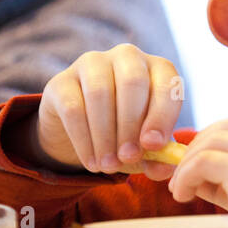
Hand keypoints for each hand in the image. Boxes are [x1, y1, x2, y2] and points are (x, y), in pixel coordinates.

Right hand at [35, 44, 185, 178]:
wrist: (81, 131)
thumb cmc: (126, 133)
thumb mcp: (145, 147)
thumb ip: (158, 158)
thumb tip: (166, 170)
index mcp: (157, 69)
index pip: (166, 83)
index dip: (162, 115)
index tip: (153, 146)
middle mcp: (127, 57)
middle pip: (132, 82)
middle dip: (131, 125)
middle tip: (128, 157)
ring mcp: (92, 64)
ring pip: (100, 93)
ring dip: (106, 136)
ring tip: (109, 165)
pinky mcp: (61, 80)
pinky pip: (73, 108)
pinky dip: (84, 139)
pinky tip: (91, 161)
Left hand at [166, 113, 227, 227]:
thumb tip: (192, 159)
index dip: (216, 138)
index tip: (198, 161)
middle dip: (198, 148)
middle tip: (182, 176)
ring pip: (213, 141)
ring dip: (188, 165)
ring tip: (181, 190)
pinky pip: (204, 162)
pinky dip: (186, 177)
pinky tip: (183, 196)